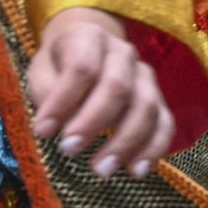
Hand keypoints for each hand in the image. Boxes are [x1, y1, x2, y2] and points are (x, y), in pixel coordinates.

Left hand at [26, 7, 173, 178]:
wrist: (88, 52)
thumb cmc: (60, 67)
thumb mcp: (42, 71)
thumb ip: (47, 94)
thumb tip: (53, 127)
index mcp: (89, 37)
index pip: (82, 67)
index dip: (63, 101)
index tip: (43, 132)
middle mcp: (122, 52)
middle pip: (117, 85)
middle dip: (93, 122)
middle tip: (69, 150)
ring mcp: (144, 76)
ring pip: (145, 106)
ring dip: (125, 141)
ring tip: (101, 169)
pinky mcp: (158, 100)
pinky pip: (164, 123)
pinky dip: (154, 148)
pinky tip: (137, 171)